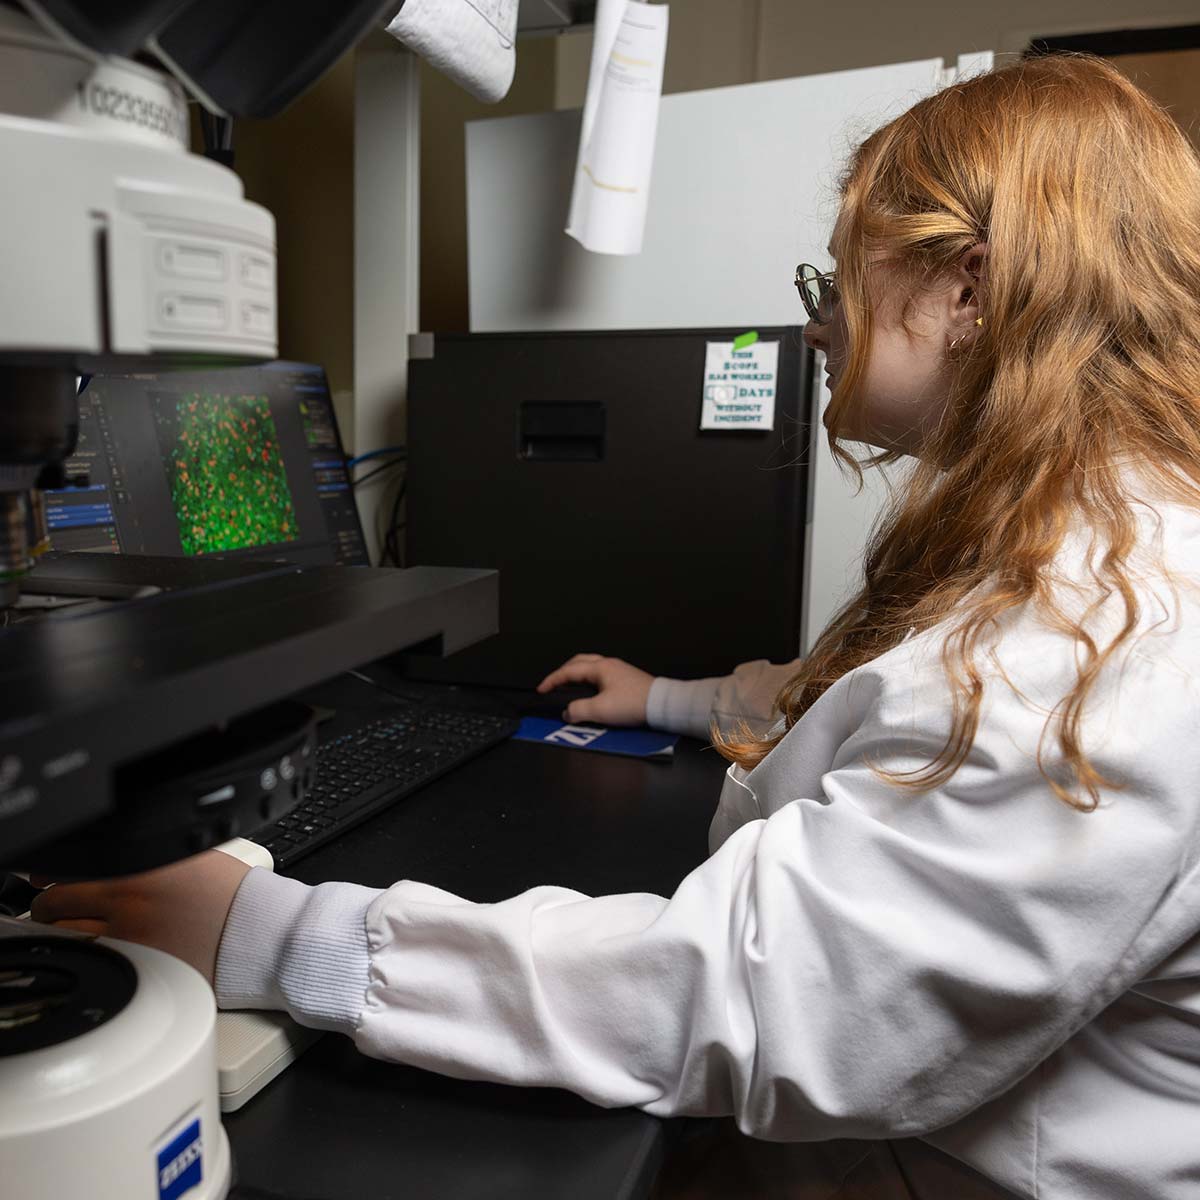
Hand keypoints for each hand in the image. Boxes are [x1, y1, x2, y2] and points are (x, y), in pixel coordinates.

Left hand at [30, 850, 251, 985]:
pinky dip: (88, 954)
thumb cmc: (232, 894)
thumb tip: (106, 857)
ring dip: (62, 932)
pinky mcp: (135, 967)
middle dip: (48, 907)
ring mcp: (127, 938)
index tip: (51, 880)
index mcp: (138, 866)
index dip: (51, 876)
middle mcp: (127, 900)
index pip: (67, 870)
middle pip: (55, 905)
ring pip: (66, 937)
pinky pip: (91, 961)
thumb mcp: (189, 855)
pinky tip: (99, 949)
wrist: (258, 930)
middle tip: (53, 908)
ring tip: (73, 930)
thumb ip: (145, 854)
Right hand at [536, 653, 653, 725]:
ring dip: (577, 675)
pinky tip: (591, 693)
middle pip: (579, 662)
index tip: (542, 689)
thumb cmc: (634, 704)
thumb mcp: (600, 710)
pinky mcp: (627, 680)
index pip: (568, 671)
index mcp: (600, 668)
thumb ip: (578, 710)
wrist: (662, 705)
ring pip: (591, 667)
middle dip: (563, 672)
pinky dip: (589, 681)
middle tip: (553, 684)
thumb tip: (567, 712)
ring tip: (570, 687)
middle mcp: (609, 665)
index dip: (552, 680)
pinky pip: (601, 675)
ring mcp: (619, 671)